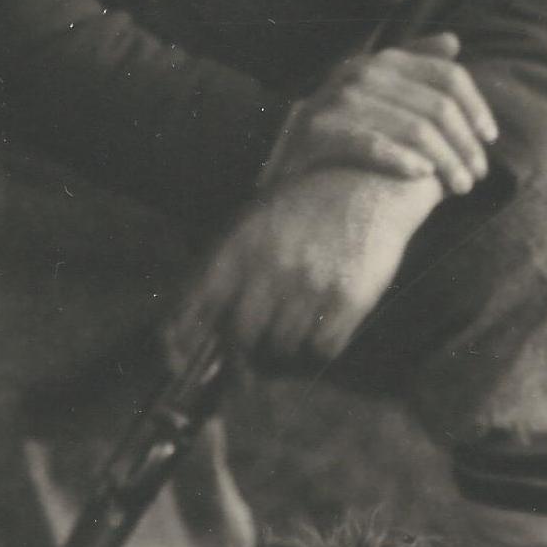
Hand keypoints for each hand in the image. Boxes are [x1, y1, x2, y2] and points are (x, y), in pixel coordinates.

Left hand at [165, 166, 441, 374]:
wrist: (369, 184)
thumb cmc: (305, 206)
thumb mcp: (252, 222)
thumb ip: (220, 268)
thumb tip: (187, 324)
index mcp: (238, 246)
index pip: (192, 306)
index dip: (178, 342)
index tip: (177, 361)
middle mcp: (269, 267)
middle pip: (240, 338)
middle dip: (244, 350)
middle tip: (256, 346)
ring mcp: (309, 284)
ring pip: (282, 348)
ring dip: (287, 343)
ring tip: (300, 317)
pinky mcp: (348, 298)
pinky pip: (323, 348)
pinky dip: (322, 344)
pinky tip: (326, 319)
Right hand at [264, 35, 497, 197]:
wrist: (276, 147)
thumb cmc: (342, 123)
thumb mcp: (377, 88)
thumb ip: (415, 64)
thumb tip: (453, 42)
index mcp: (384, 61)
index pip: (449, 77)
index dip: (477, 107)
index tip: (489, 140)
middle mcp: (364, 73)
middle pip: (437, 107)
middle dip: (464, 144)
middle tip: (476, 176)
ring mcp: (340, 101)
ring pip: (413, 128)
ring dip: (444, 160)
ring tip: (458, 186)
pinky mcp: (320, 130)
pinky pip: (371, 144)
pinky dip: (401, 159)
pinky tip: (421, 176)